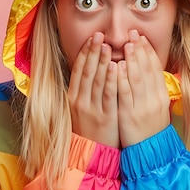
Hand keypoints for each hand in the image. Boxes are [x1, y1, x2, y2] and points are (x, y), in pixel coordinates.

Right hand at [68, 32, 119, 147]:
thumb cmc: (89, 129)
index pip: (78, 70)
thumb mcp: (81, 109)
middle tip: (99, 35)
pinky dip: (112, 79)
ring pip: (97, 81)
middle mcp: (80, 101)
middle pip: (86, 71)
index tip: (91, 39)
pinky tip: (116, 67)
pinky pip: (108, 95)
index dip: (84, 53)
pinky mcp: (105, 116)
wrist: (92, 153)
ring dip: (102, 61)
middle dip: (92, 52)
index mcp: (73, 97)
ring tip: (107, 45)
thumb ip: (84, 91)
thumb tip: (89, 70)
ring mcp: (92, 108)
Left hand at [117, 30, 170, 146]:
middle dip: (140, 50)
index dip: (149, 52)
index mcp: (161, 96)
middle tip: (134, 34)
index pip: (155, 69)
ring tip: (128, 44)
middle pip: (147, 70)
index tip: (142, 38)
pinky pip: (125, 94)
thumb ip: (152, 91)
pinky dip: (121, 79)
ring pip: (137, 79)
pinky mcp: (129, 115)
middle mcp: (154, 99)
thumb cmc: (150, 130)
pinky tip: (117, 67)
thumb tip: (148, 72)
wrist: (150, 152)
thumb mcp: (157, 109)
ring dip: (132, 60)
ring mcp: (142, 107)